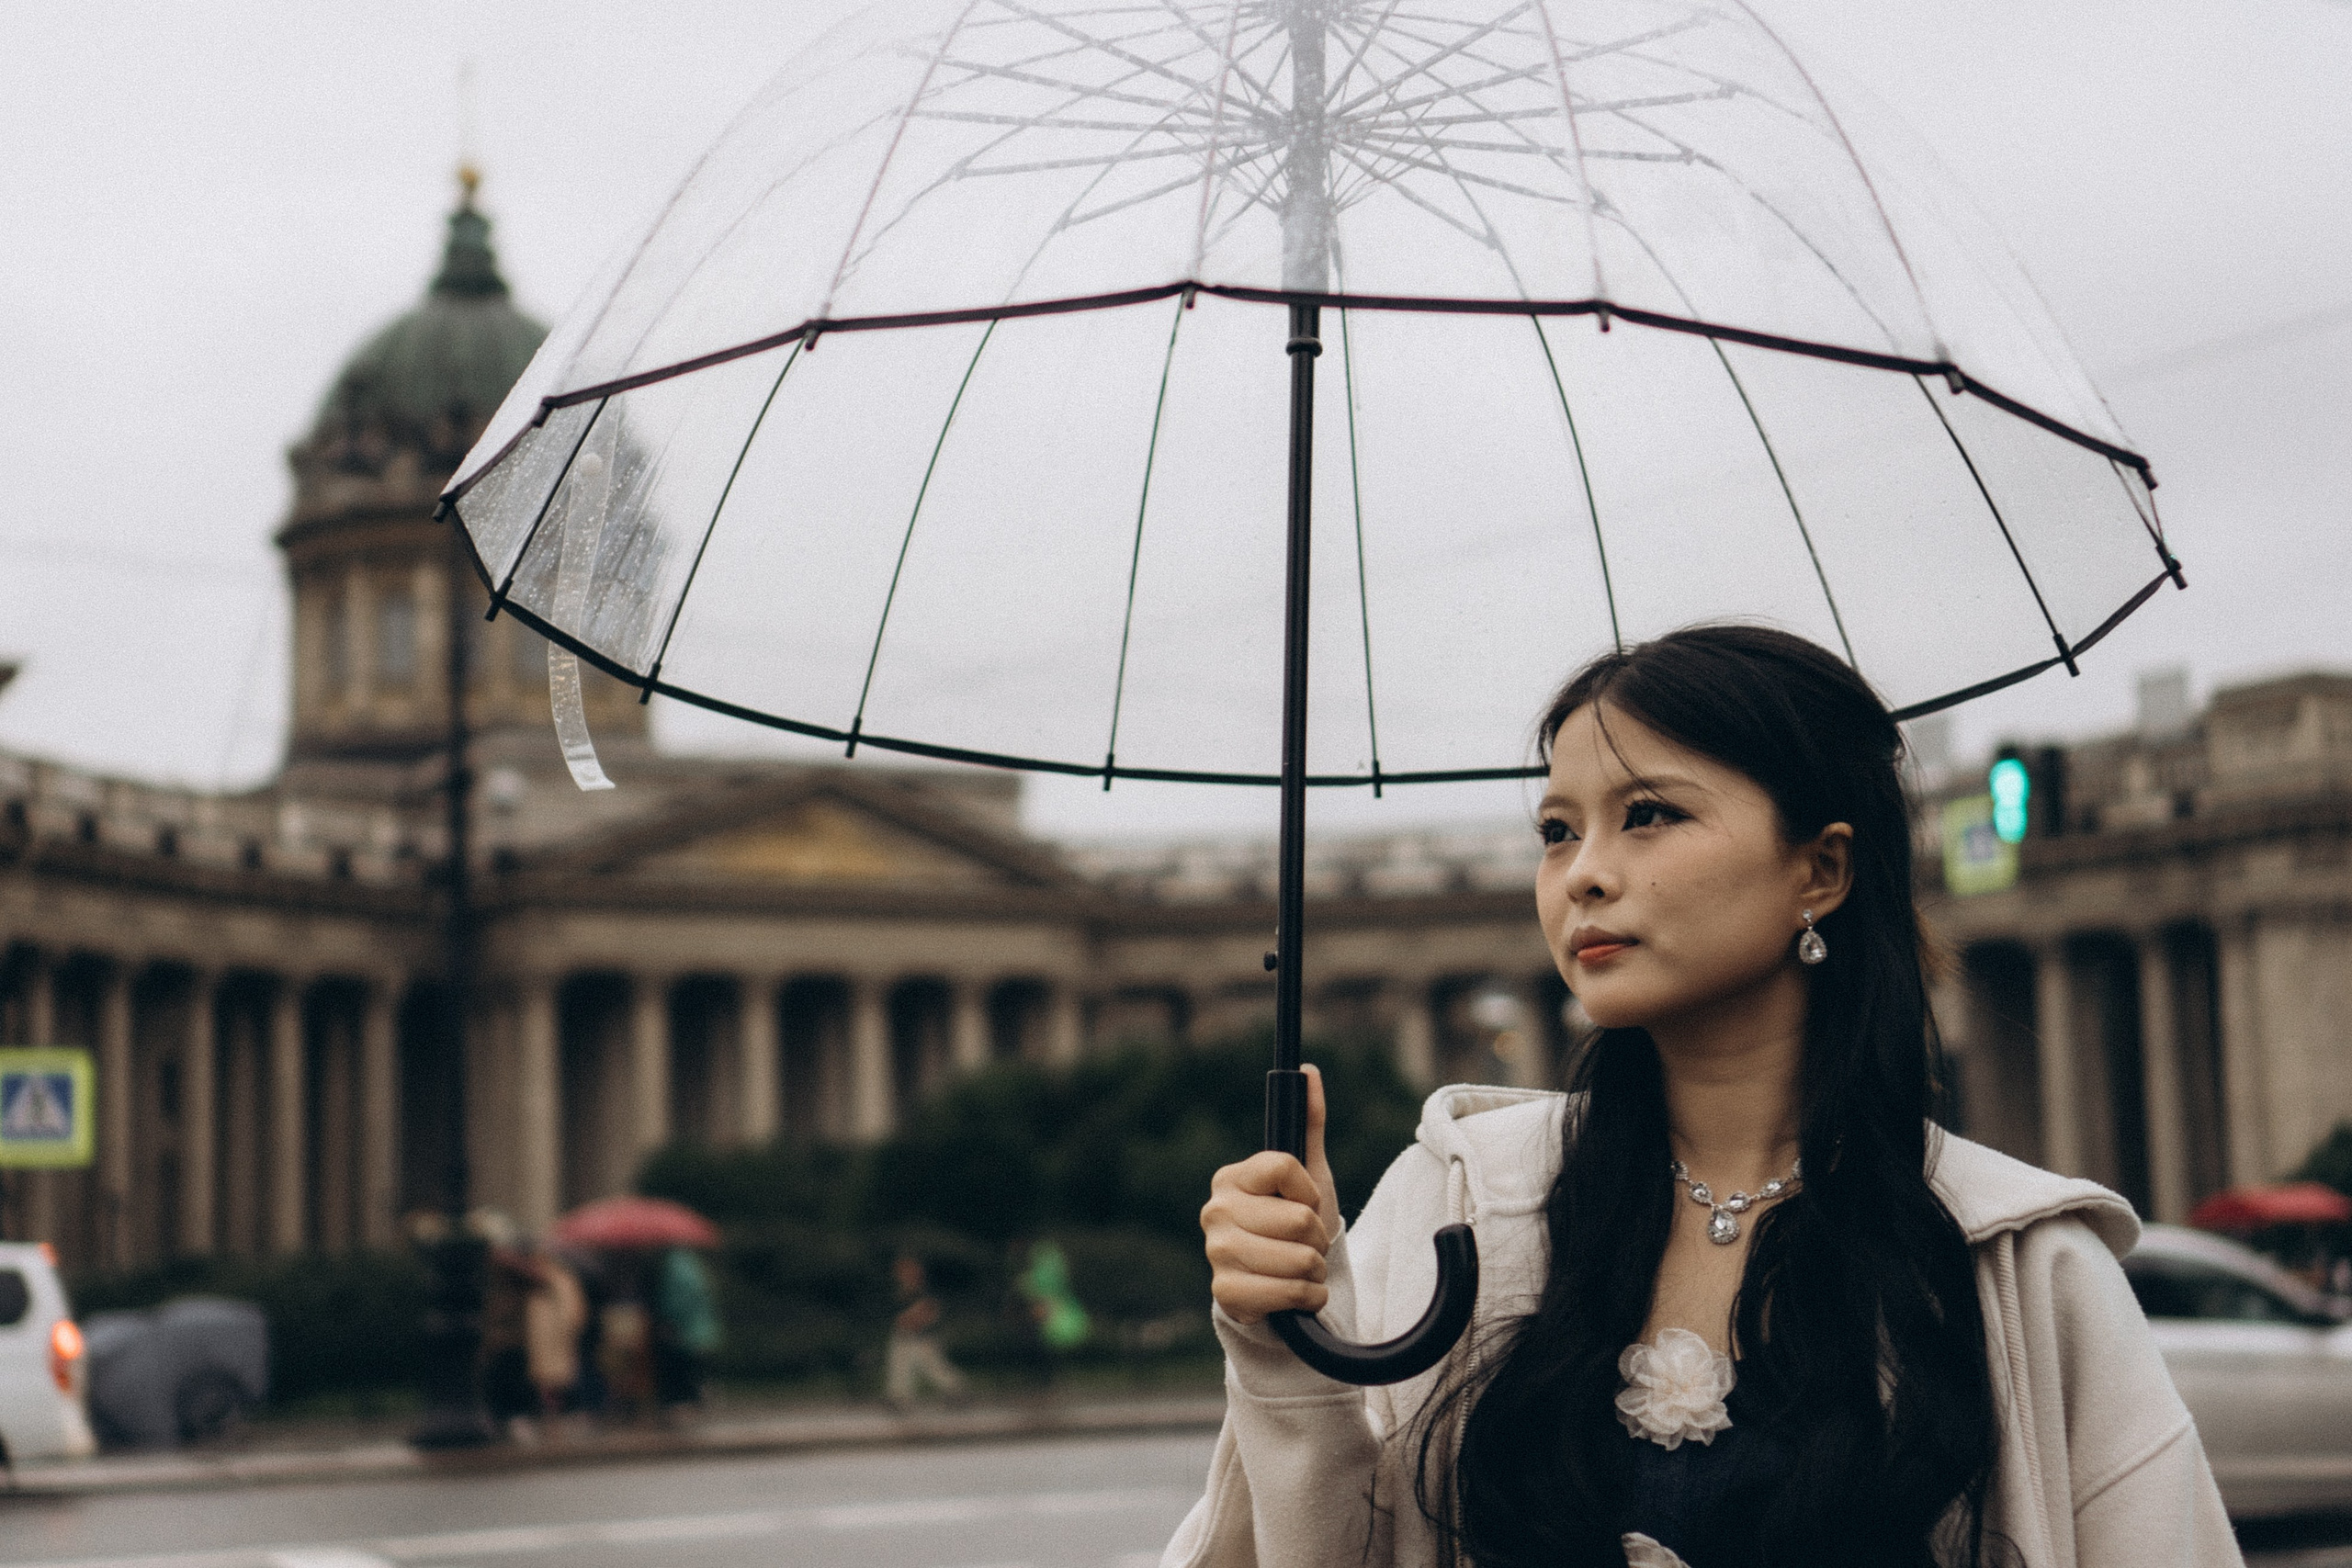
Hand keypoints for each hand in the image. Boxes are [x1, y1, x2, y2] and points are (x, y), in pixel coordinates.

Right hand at [1201, 1063, 1341, 1324]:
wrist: (1279, 1285)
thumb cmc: (1293, 1225)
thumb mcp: (1308, 1175)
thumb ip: (1308, 1122)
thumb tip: (1308, 1070)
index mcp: (1230, 1178)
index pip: (1283, 1166)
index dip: (1308, 1189)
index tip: (1306, 1202)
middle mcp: (1215, 1212)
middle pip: (1298, 1219)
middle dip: (1317, 1237)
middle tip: (1305, 1244)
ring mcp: (1217, 1254)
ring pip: (1299, 1259)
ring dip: (1315, 1270)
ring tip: (1301, 1269)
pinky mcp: (1226, 1295)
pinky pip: (1291, 1293)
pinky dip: (1309, 1297)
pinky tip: (1297, 1295)